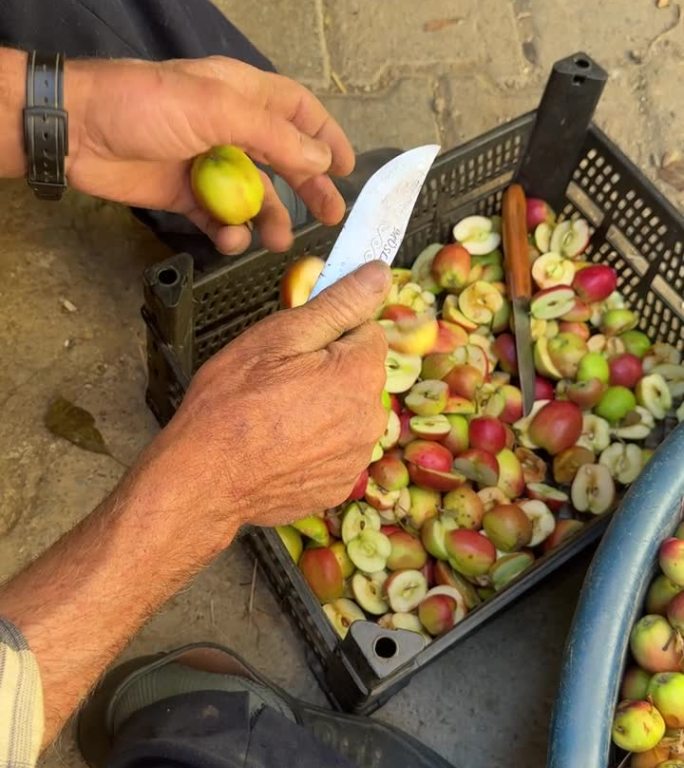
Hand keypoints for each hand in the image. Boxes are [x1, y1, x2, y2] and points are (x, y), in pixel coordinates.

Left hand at [64, 55, 354, 253]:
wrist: (79, 133)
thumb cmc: (143, 104)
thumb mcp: (217, 109)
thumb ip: (273, 136)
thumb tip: (318, 161)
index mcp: (242, 96)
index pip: (297, 112)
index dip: (324, 137)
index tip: (345, 168)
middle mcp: (230, 129)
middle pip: (283, 160)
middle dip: (307, 188)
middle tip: (330, 215)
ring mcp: (209, 164)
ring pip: (253, 196)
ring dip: (268, 219)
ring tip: (278, 241)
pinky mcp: (186, 195)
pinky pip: (219, 218)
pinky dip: (228, 232)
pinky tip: (230, 239)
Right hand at [152, 261, 390, 532]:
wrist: (203, 480)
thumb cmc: (230, 404)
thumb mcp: (279, 336)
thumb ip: (338, 304)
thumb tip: (379, 274)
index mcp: (360, 375)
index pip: (366, 331)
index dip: (329, 332)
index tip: (296, 345)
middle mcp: (370, 419)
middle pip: (359, 374)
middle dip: (328, 370)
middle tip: (279, 381)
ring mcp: (356, 457)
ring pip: (348, 412)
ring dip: (323, 408)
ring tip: (276, 415)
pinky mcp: (339, 485)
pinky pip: (336, 448)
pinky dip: (316, 443)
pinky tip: (282, 445)